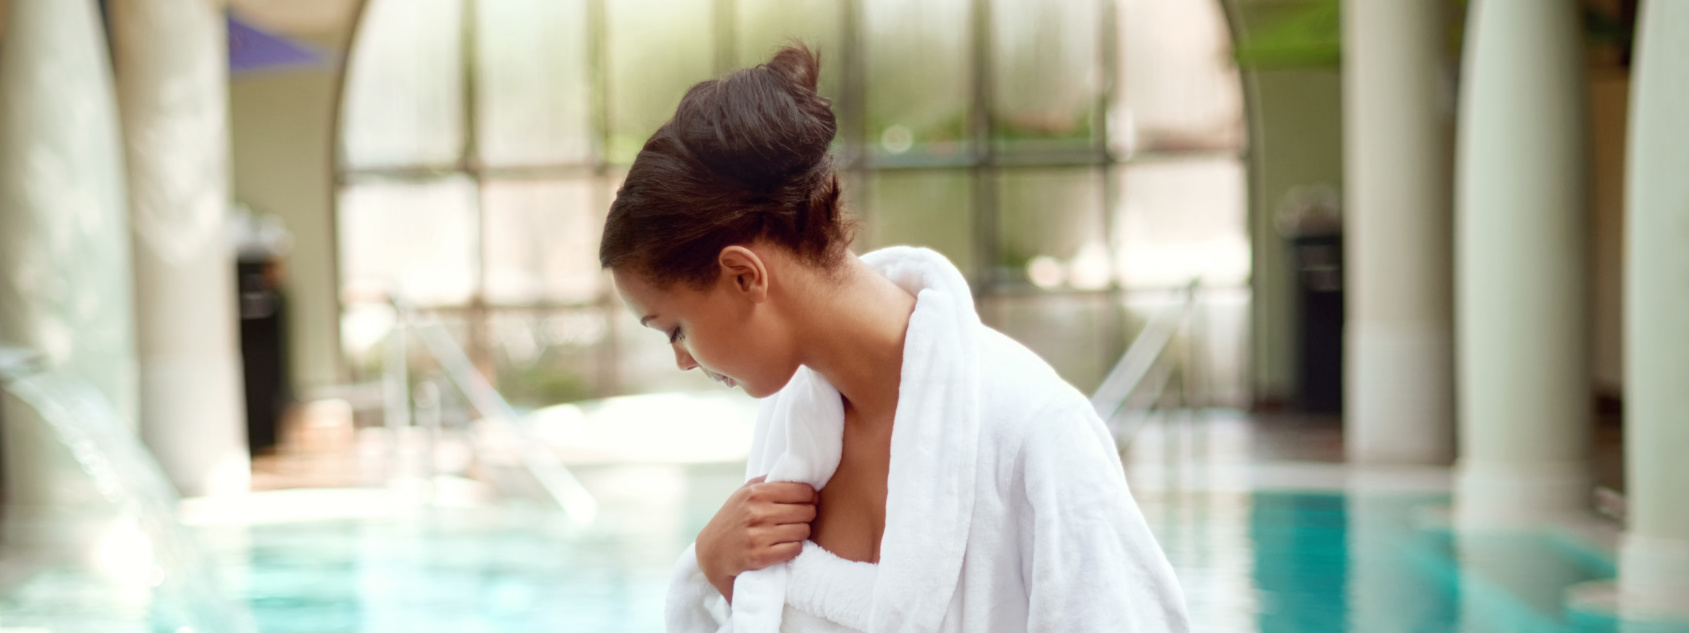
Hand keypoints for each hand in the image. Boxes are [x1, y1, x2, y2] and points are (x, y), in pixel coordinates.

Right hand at [696, 475, 816, 603]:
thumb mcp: (744, 493)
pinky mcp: (760, 556)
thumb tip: (797, 473)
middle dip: (808, 515)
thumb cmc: (732, 519)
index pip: (802, 491)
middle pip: (806, 511)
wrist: (711, 552)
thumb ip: (768, 482)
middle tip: (800, 518)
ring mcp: (758, 536)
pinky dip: (794, 548)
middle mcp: (757, 512)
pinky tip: (785, 546)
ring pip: (803, 531)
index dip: (811, 496)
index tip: (809, 501)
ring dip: (801, 533)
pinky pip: (795, 549)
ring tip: (791, 532)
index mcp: (756, 493)